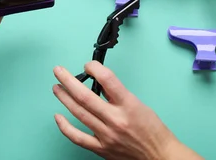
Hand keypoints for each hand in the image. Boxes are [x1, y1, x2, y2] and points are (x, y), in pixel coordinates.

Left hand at [52, 62, 201, 159]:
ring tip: (57, 87)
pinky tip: (58, 117)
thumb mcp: (138, 104)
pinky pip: (78, 138)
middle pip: (86, 97)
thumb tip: (98, 84)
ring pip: (79, 113)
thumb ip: (117, 94)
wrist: (159, 155)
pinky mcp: (101, 148)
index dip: (95, 68)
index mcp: (128, 105)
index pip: (107, 80)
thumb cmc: (152, 130)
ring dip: (64, 98)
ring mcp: (106, 135)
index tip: (88, 65)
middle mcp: (116, 120)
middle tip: (58, 71)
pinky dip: (65, 127)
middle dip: (68, 81)